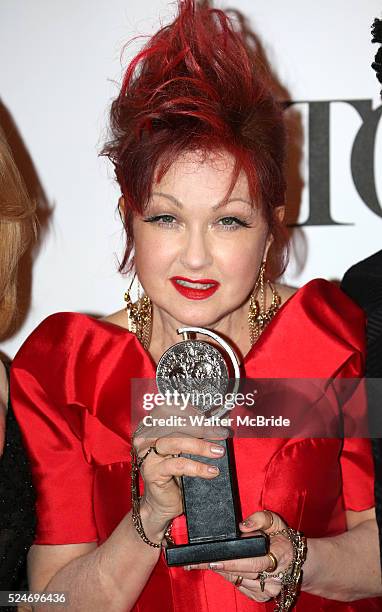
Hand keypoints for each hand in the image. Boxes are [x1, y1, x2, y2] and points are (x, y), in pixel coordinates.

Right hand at [133, 402, 228, 533]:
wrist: (162, 504)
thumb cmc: (174, 475)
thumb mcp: (183, 451)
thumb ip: (192, 435)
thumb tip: (215, 424)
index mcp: (152, 428)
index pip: (171, 412)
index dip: (191, 411)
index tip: (211, 417)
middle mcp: (146, 438)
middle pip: (176, 426)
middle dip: (202, 429)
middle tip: (221, 434)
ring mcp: (147, 454)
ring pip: (176, 443)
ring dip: (200, 446)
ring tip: (218, 452)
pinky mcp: (152, 471)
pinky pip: (179, 465)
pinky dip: (197, 467)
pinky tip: (211, 471)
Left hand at [184, 510, 293, 602]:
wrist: (294, 560)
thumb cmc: (282, 538)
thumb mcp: (275, 521)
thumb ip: (260, 518)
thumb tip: (243, 526)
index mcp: (279, 556)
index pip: (254, 563)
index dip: (232, 563)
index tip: (213, 561)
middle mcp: (274, 577)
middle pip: (242, 574)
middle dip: (219, 567)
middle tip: (197, 561)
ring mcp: (268, 590)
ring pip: (238, 581)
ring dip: (222, 572)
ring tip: (205, 562)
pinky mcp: (261, 596)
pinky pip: (240, 586)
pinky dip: (230, 576)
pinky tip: (221, 568)